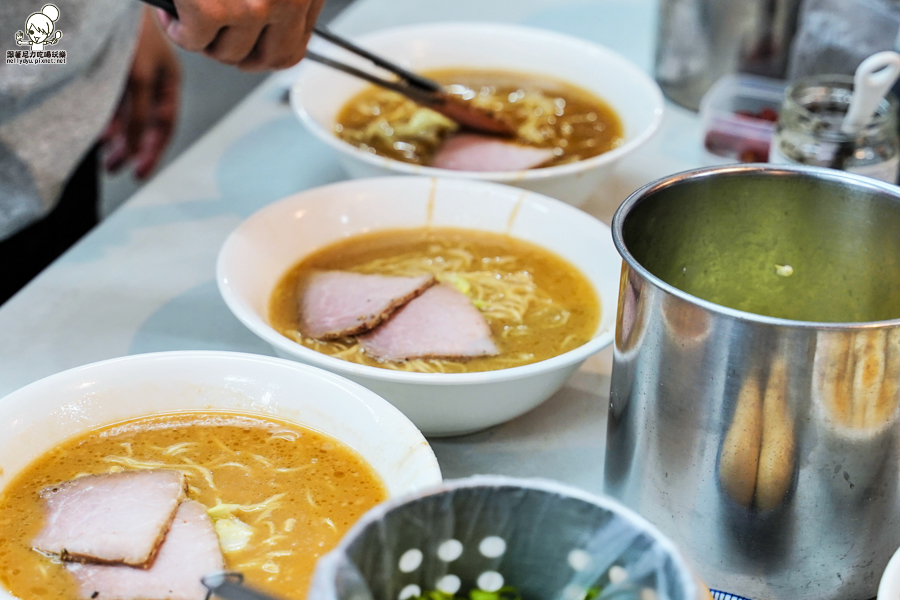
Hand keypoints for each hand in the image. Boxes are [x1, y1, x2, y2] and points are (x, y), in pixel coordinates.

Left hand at [102, 8, 180, 178]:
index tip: (140, 173)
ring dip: (116, 138)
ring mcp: (132, 77)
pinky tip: (99, 133)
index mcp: (169, 83)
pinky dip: (106, 120)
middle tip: (115, 169)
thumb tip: (134, 148)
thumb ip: (138, 116)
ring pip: (126, 116)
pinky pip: (111, 104)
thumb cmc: (135, 35)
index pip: (164, 126)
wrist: (113, 7)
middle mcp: (152, 82)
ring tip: (104, 157)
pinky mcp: (111, 72)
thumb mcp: (139, 79)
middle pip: (144, 125)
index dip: (153, 152)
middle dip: (131, 148)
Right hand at [156, 0, 325, 70]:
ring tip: (190, 9)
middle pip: (270, 60)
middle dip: (239, 53)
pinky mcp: (214, 8)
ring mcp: (256, 6)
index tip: (250, 42)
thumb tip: (266, 34)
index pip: (296, 44)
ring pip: (230, 54)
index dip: (268, 48)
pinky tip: (171, 9)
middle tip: (214, 34)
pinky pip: (194, 41)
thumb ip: (277, 0)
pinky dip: (175, 28)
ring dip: (204, 37)